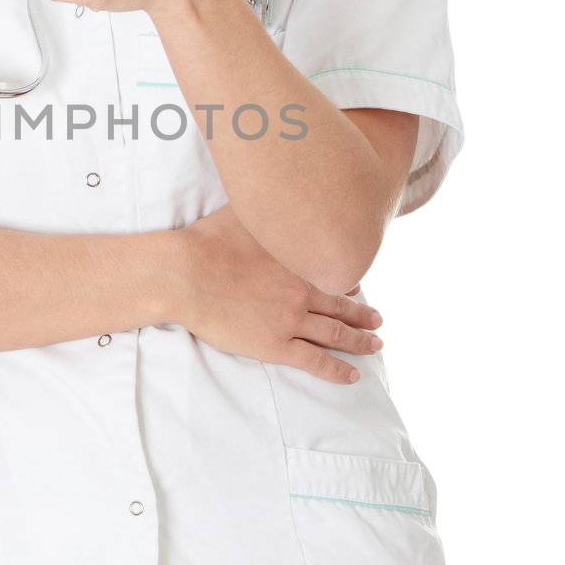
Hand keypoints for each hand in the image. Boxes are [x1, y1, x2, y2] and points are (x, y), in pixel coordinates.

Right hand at [171, 204, 383, 385]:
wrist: (186, 273)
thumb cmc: (207, 241)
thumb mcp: (242, 212)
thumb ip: (263, 208)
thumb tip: (271, 188)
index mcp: (297, 261)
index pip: (333, 274)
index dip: (348, 283)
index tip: (357, 288)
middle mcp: (301, 291)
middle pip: (343, 306)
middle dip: (363, 315)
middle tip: (379, 320)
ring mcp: (290, 321)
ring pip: (336, 334)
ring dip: (360, 341)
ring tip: (375, 346)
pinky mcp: (275, 346)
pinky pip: (315, 361)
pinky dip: (337, 370)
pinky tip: (352, 376)